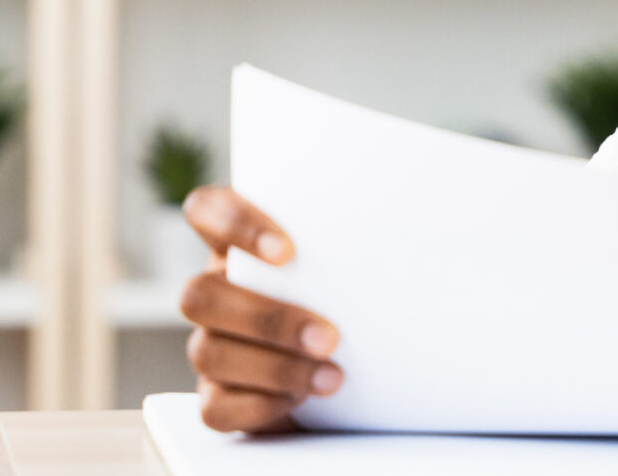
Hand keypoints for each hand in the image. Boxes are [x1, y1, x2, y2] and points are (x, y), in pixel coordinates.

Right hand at [178, 186, 343, 431]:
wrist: (355, 373)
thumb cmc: (354, 298)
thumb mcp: (351, 264)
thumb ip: (356, 242)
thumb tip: (418, 229)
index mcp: (240, 246)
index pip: (206, 210)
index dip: (232, 223)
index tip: (287, 251)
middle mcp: (215, 292)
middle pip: (199, 295)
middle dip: (267, 318)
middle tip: (331, 336)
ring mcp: (210, 344)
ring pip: (207, 353)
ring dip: (274, 367)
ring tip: (333, 377)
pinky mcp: (215, 397)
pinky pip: (215, 407)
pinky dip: (261, 405)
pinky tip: (302, 400)